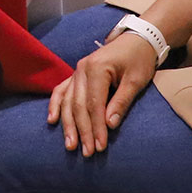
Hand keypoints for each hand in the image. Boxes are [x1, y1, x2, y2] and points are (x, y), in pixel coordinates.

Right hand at [45, 31, 157, 155]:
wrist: (136, 39)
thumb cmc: (139, 59)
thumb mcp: (136, 80)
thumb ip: (121, 101)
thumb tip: (110, 125)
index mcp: (97, 68)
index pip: (94, 104)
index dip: (96, 127)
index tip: (100, 146)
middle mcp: (82, 69)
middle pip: (78, 106)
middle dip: (82, 131)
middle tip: (87, 152)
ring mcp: (76, 71)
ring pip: (68, 101)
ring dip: (68, 124)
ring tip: (70, 145)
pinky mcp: (76, 75)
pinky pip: (61, 91)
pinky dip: (55, 105)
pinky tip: (52, 121)